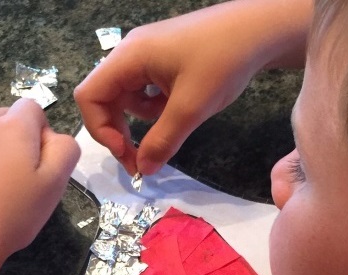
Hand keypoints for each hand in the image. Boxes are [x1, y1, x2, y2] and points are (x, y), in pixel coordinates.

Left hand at [0, 99, 79, 260]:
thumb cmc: (13, 212)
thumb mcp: (55, 184)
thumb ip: (65, 151)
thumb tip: (56, 138)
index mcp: (13, 127)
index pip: (32, 107)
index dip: (43, 131)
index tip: (43, 163)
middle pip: (5, 120)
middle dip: (18, 141)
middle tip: (23, 179)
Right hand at [74, 0, 310, 176]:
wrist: (258, 31)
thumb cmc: (223, 62)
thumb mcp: (191, 109)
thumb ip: (162, 142)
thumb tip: (143, 170)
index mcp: (128, 58)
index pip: (89, 97)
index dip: (101, 130)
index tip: (126, 153)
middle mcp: (130, 54)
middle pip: (104, 99)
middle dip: (118, 133)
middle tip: (139, 160)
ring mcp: (146, 57)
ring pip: (125, 99)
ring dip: (139, 122)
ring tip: (167, 129)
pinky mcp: (162, 62)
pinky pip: (145, 92)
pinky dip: (154, 110)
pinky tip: (176, 111)